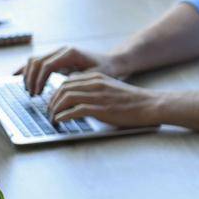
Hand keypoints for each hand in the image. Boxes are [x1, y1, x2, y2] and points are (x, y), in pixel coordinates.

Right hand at [18, 45, 125, 95]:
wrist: (110, 62)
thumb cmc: (106, 69)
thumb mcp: (96, 75)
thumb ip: (81, 79)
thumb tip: (65, 85)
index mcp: (70, 53)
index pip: (47, 65)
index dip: (39, 80)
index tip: (37, 94)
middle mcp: (61, 50)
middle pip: (37, 61)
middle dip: (31, 78)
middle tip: (32, 94)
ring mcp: (57, 53)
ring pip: (34, 60)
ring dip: (28, 75)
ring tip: (30, 91)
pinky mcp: (56, 59)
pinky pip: (37, 62)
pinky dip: (27, 69)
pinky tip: (17, 77)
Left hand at [48, 71, 162, 127]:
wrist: (149, 105)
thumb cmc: (132, 100)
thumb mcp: (111, 88)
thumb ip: (95, 89)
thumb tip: (79, 99)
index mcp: (97, 77)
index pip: (68, 80)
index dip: (57, 91)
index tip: (54, 101)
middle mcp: (95, 84)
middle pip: (63, 88)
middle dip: (52, 100)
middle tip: (48, 111)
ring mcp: (97, 96)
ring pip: (65, 98)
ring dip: (54, 109)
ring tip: (52, 117)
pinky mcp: (100, 109)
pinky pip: (74, 111)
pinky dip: (63, 116)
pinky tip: (60, 121)